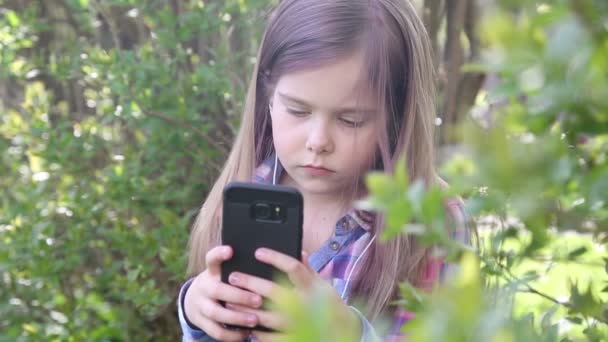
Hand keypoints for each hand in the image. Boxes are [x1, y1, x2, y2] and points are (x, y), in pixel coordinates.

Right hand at [184, 245, 263, 340]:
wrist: (195, 300)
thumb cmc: (221, 282)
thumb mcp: (224, 273)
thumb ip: (242, 269)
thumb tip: (270, 267)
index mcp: (212, 271)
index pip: (211, 258)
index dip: (219, 254)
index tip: (231, 250)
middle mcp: (204, 286)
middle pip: (217, 290)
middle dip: (239, 295)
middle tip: (259, 300)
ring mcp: (200, 305)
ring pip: (216, 312)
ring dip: (236, 317)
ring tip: (255, 320)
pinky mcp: (200, 322)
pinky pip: (215, 331)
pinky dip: (231, 334)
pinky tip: (245, 334)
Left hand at [226, 249, 360, 341]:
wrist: (343, 330)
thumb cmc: (329, 304)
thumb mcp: (322, 284)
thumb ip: (308, 270)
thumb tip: (300, 251)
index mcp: (312, 287)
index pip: (292, 267)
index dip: (275, 258)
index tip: (258, 252)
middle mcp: (305, 304)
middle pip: (273, 291)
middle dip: (251, 283)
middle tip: (234, 277)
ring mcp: (298, 323)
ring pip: (266, 316)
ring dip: (245, 308)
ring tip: (231, 302)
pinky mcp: (292, 339)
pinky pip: (268, 336)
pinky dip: (255, 331)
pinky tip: (244, 324)